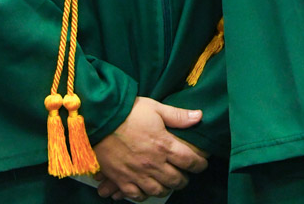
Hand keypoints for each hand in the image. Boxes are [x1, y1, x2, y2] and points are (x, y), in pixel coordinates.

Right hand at [93, 97, 207, 200]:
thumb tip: (199, 116)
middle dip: (184, 179)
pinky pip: (137, 196)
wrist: (101, 119)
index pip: (189, 160)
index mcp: (164, 145)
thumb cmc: (129, 111)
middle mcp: (153, 163)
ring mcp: (137, 174)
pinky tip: (147, 189)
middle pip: (176, 180)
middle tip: (185, 175)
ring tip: (169, 183)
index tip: (202, 164)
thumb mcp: (156, 108)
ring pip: (159, 191)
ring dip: (167, 188)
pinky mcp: (122, 179)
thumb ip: (178, 116)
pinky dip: (145, 195)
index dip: (199, 164)